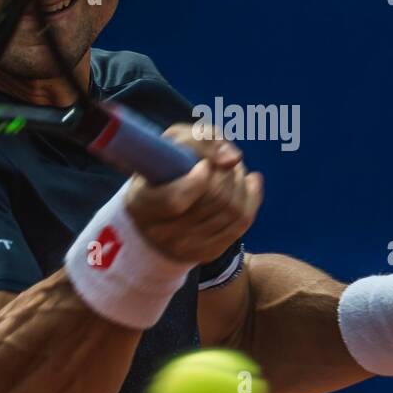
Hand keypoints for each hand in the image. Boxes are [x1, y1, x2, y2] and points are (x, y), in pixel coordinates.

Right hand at [125, 123, 262, 263]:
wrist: (163, 208)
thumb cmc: (168, 166)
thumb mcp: (175, 143)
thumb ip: (202, 140)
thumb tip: (232, 159)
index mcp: (141, 204)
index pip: (176, 200)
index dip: (199, 179)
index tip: (204, 164)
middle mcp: (160, 233)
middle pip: (213, 202)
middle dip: (227, 173)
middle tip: (226, 161)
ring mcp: (185, 248)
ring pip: (232, 212)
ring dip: (241, 182)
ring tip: (235, 169)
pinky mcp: (208, 252)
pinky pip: (242, 224)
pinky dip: (251, 197)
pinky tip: (250, 182)